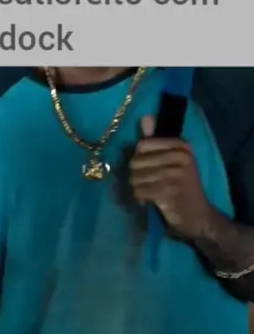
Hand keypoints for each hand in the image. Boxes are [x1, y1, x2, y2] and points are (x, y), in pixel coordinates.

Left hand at [129, 116, 211, 239]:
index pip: (142, 145)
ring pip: (136, 178)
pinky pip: (140, 192)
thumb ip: (156, 140)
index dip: (138, 159)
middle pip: (136, 162)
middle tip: (145, 184)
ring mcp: (176, 175)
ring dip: (137, 188)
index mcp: (181, 146)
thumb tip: (145, 117)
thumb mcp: (172, 162)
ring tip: (147, 193)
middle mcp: (181, 157)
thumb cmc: (181, 187)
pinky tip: (147, 202)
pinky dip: (140, 198)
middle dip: (135, 176)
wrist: (198, 216)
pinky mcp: (170, 193)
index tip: (145, 169)